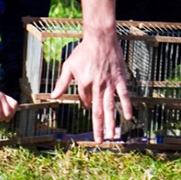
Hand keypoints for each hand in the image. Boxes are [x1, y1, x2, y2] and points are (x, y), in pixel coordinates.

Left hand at [51, 0, 133, 140]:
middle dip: (98, 128)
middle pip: (97, 111)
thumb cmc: (83, 51)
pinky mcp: (120, 79)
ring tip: (112, 135)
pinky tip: (128, 117)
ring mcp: (109, 83)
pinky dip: (126, 106)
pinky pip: (124, 95)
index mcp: (83, 83)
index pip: (85, 101)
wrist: (100, 38)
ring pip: (110, 106)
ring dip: (110, 122)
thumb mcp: (69, 66)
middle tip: (101, 141)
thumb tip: (52, 96)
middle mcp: (96, 86)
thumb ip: (61, 82)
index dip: (86, 105)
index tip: (89, 107)